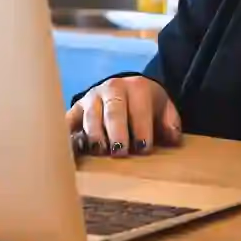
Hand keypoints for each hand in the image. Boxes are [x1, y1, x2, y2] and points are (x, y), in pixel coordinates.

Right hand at [65, 76, 181, 156]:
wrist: (125, 89)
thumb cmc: (146, 105)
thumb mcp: (164, 109)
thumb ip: (171, 124)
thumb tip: (173, 139)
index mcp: (137, 87)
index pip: (139, 108)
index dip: (142, 129)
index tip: (143, 149)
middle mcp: (112, 88)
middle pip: (113, 111)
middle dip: (117, 133)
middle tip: (120, 152)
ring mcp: (91, 97)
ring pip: (91, 116)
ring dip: (95, 136)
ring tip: (101, 152)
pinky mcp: (75, 109)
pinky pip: (68, 121)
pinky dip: (68, 135)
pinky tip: (71, 149)